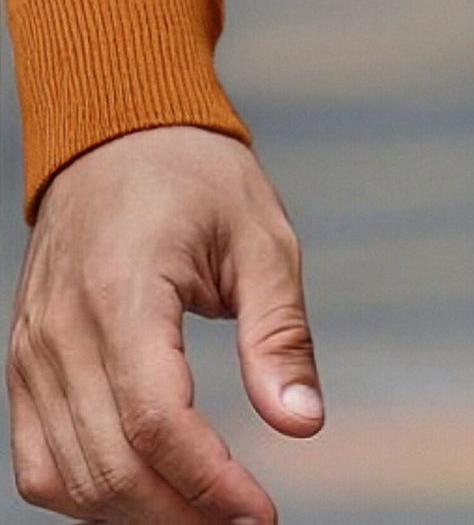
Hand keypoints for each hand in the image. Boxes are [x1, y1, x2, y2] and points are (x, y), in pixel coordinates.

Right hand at [8, 125, 321, 521]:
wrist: (117, 131)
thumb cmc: (196, 177)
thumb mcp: (262, 237)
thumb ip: (279, 334)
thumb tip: (302, 423)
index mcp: (122, 294)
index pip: (156, 421)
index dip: (209, 484)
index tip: (259, 515)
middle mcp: (62, 333)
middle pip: (108, 465)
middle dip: (179, 514)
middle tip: (242, 523)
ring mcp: (32, 352)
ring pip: (66, 477)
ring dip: (133, 515)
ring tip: (202, 516)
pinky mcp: (23, 364)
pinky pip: (36, 460)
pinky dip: (84, 493)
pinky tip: (142, 494)